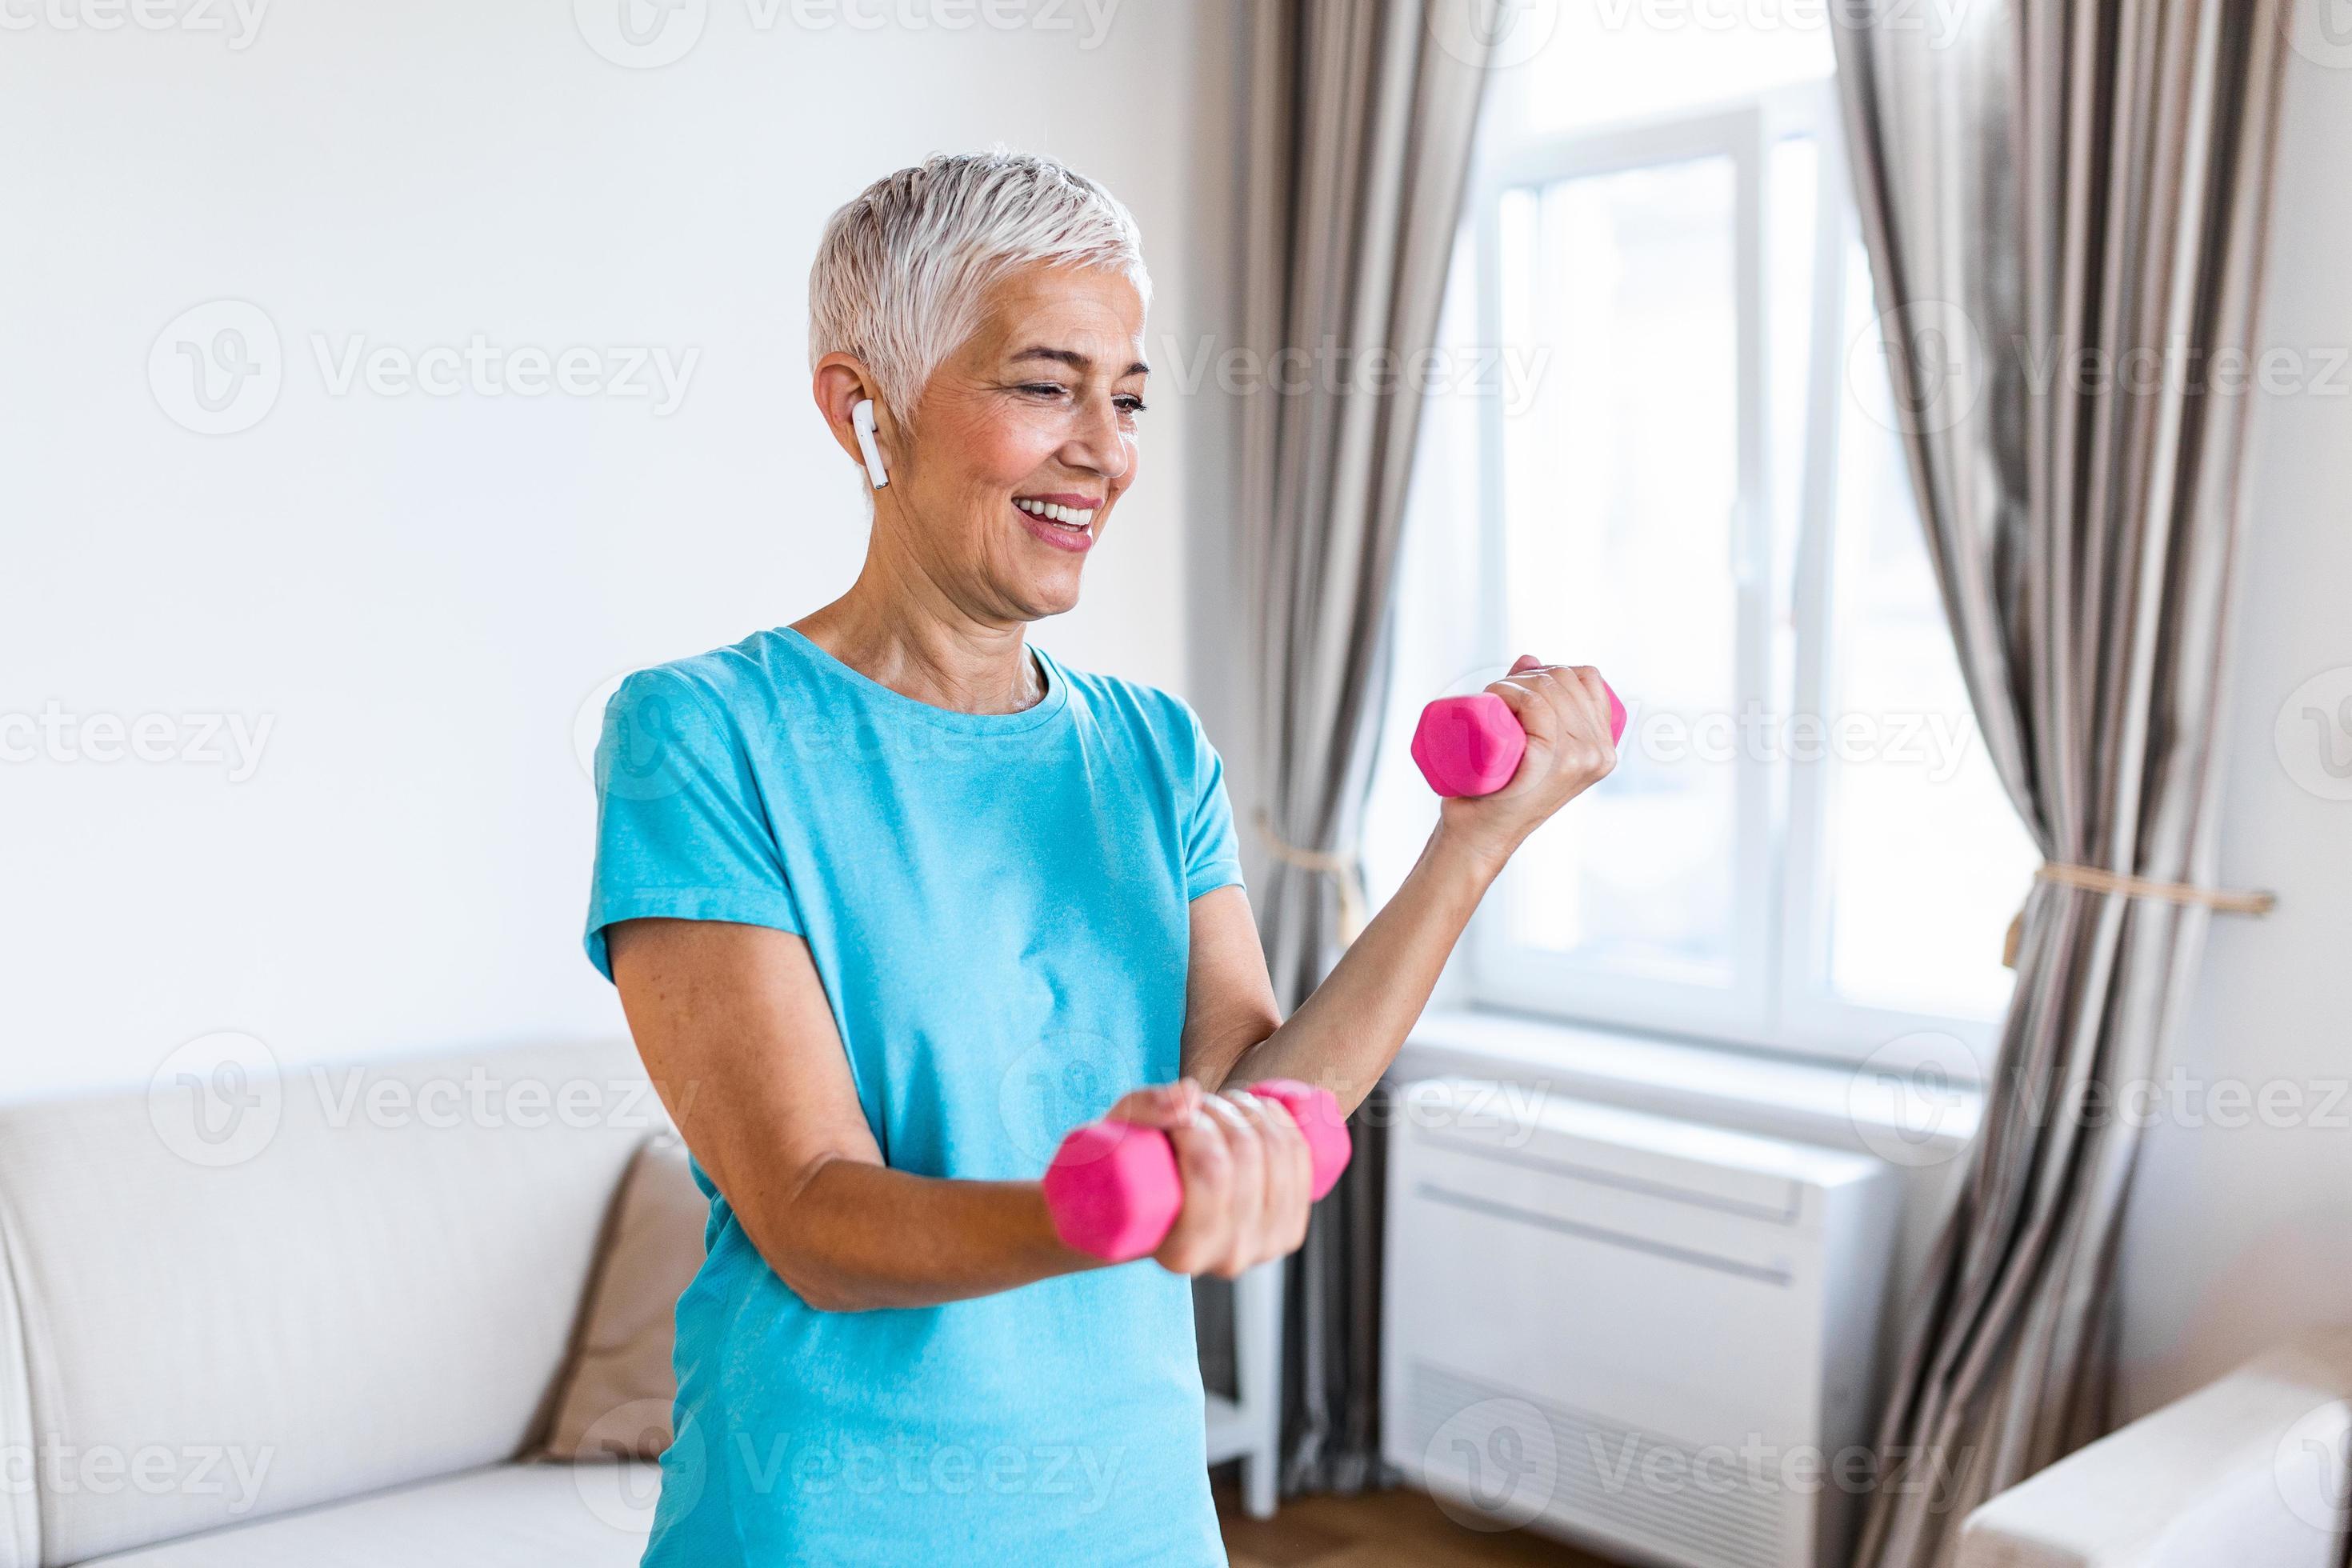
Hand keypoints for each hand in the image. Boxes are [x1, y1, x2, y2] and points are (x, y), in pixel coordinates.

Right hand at [1100, 1079, 1313, 1277]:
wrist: (1156, 1216)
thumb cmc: (1125, 1174)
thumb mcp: (1115, 1138)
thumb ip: (1143, 1111)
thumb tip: (1188, 1097)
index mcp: (1182, 1252)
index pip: (1210, 1173)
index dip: (1196, 1127)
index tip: (1176, 1116)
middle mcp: (1231, 1256)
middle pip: (1246, 1158)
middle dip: (1221, 1112)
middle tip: (1195, 1107)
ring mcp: (1268, 1243)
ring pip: (1278, 1152)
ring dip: (1249, 1110)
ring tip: (1219, 1106)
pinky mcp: (1291, 1226)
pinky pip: (1301, 1159)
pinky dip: (1281, 1121)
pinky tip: (1257, 1108)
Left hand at [1438, 654, 1617, 866]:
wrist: (1479, 836)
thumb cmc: (1499, 791)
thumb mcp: (1530, 744)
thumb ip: (1536, 702)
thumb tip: (1531, 659)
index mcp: (1603, 747)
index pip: (1586, 678)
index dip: (1548, 670)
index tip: (1518, 687)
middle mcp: (1599, 753)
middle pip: (1564, 679)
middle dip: (1526, 676)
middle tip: (1496, 698)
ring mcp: (1578, 759)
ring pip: (1547, 689)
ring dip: (1513, 683)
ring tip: (1490, 701)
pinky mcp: (1550, 764)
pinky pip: (1537, 708)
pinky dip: (1512, 692)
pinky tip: (1495, 698)